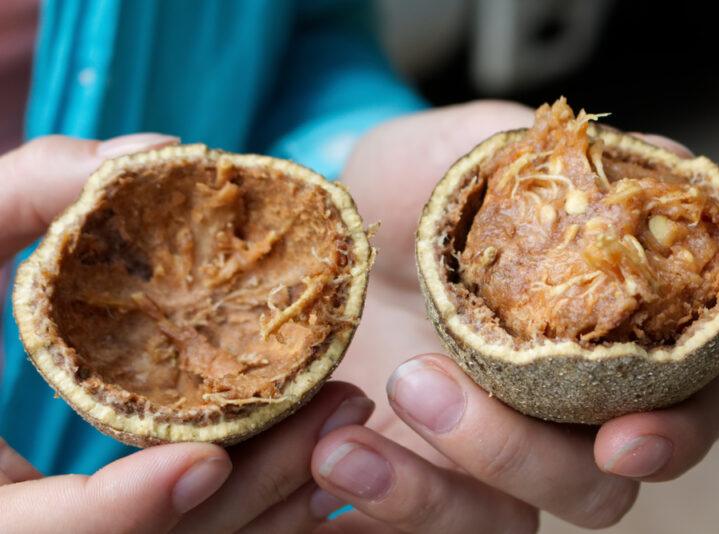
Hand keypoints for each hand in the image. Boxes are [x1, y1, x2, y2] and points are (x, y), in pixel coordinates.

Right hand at [0, 136, 376, 532]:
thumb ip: (27, 193)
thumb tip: (156, 151)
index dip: (118, 517)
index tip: (204, 461)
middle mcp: (26, 523)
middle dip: (248, 496)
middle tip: (337, 412)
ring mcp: (77, 526)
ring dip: (276, 498)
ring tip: (349, 415)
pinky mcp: (114, 515)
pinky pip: (200, 531)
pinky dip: (261, 502)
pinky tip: (320, 448)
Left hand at [316, 101, 718, 531]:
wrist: (319, 229)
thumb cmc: (409, 185)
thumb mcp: (463, 148)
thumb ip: (551, 153)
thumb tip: (657, 159)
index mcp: (600, 332)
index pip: (683, 401)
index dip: (675, 432)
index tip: (621, 437)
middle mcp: (558, 407)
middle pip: (595, 485)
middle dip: (518, 456)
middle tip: (419, 379)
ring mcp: (488, 450)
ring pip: (508, 523)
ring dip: (434, 495)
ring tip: (342, 442)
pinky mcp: (421, 475)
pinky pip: (424, 527)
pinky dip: (385, 503)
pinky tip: (327, 454)